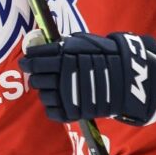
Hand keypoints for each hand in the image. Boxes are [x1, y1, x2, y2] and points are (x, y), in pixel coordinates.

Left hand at [19, 32, 155, 125]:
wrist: (128, 78)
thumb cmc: (106, 56)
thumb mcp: (82, 42)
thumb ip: (60, 45)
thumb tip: (37, 47)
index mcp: (64, 57)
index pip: (34, 60)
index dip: (28, 60)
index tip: (27, 60)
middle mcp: (63, 76)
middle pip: (36, 78)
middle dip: (36, 75)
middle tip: (41, 73)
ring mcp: (68, 96)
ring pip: (43, 95)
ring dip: (45, 90)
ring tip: (54, 86)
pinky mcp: (73, 112)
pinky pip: (51, 112)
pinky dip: (53, 105)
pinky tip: (60, 98)